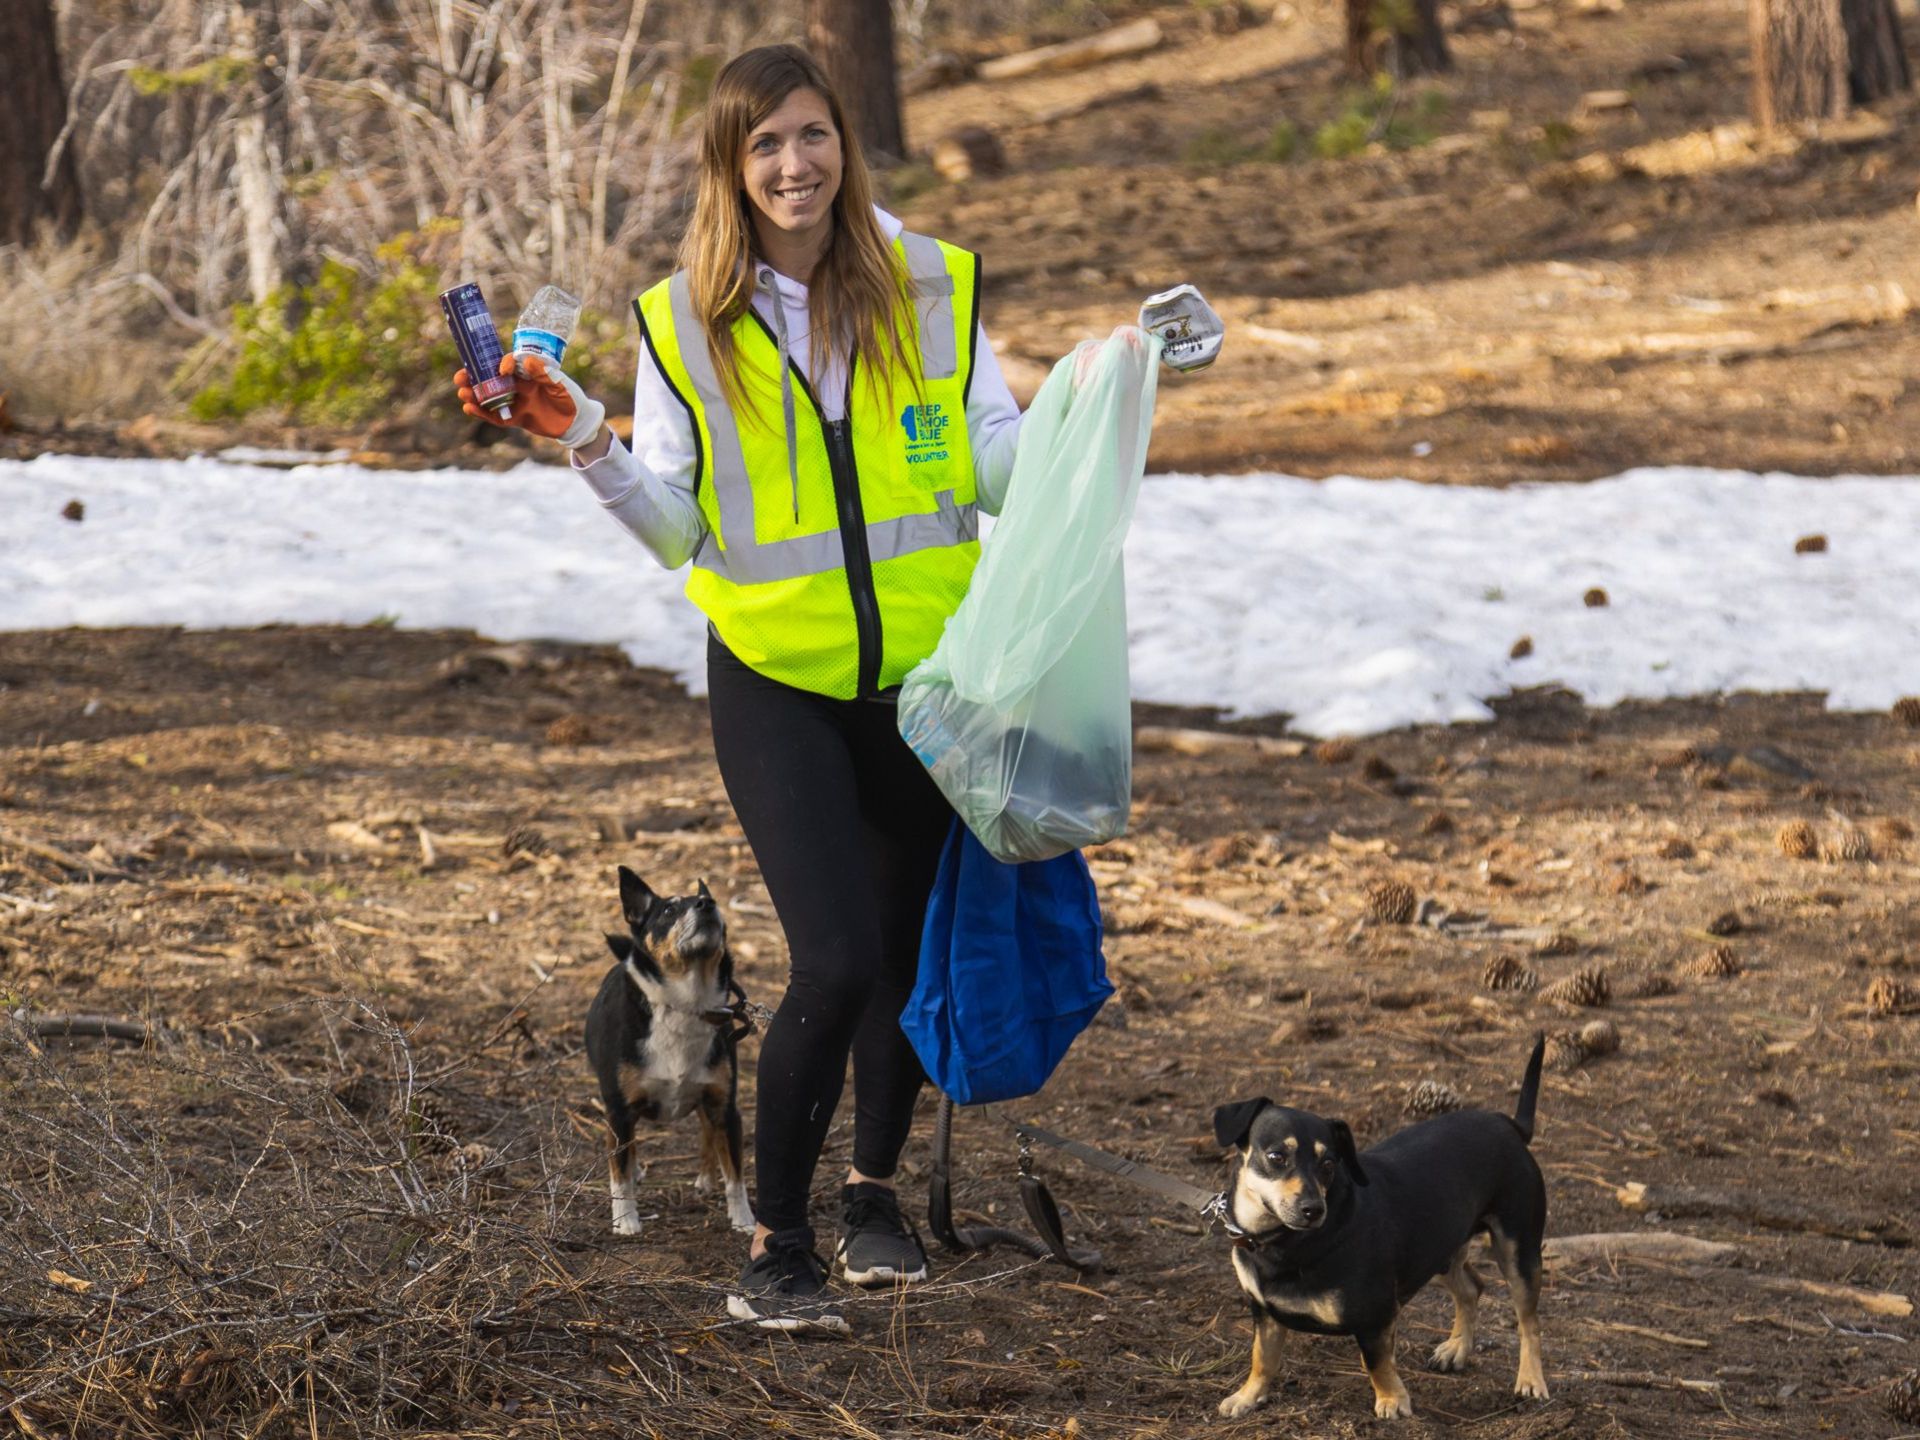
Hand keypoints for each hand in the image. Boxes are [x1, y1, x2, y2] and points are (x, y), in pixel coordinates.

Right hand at [454, 354, 606, 450]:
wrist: (575, 423)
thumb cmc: (570, 398)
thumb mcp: (560, 385)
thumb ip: (544, 374)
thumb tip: (528, 360)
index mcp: (527, 373)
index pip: (509, 364)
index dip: (502, 364)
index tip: (501, 370)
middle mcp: (516, 385)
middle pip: (490, 379)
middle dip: (474, 377)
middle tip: (460, 377)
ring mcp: (513, 401)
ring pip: (488, 396)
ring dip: (474, 394)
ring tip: (462, 393)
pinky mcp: (513, 418)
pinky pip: (494, 415)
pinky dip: (482, 412)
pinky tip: (469, 408)